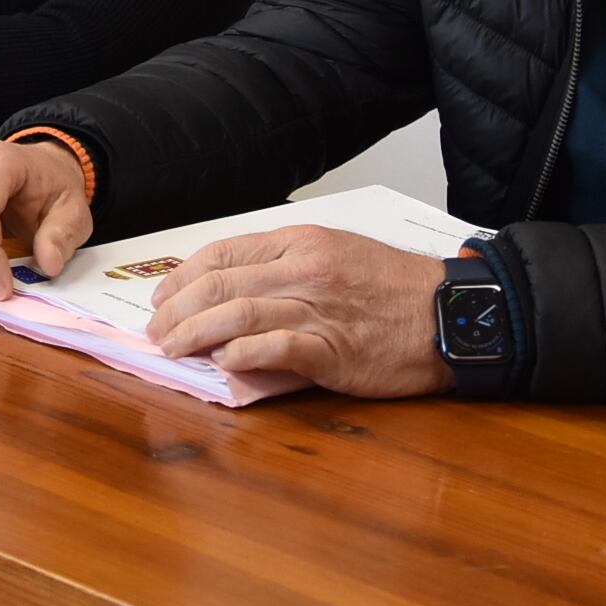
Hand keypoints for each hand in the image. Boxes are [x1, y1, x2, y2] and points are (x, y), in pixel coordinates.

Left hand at [143, 227, 454, 398]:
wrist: (449, 313)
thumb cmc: (394, 287)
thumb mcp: (336, 254)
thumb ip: (285, 267)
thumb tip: (232, 290)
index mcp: (301, 242)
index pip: (223, 253)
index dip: (183, 276)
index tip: (162, 296)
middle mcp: (304, 271)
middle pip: (220, 285)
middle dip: (177, 309)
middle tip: (156, 330)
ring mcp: (318, 309)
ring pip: (237, 315)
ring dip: (195, 334)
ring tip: (173, 350)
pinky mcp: (334, 349)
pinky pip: (276, 348)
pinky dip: (242, 354)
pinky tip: (221, 362)